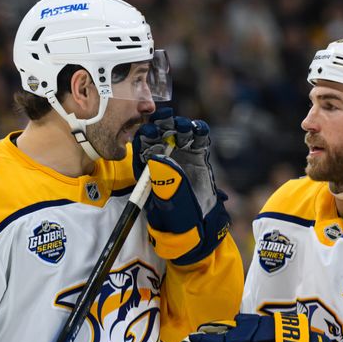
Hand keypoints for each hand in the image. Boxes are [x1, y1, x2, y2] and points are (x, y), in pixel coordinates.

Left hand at [132, 108, 229, 264]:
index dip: (145, 138)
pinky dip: (200, 131)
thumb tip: (159, 159)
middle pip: (160, 135)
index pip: (143, 148)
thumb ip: (163, 182)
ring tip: (184, 127)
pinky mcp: (198, 155)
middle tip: (166, 119)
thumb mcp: (166, 201)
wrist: (199, 223)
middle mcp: (164, 159)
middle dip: (163, 125)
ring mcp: (182, 155)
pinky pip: (199, 139)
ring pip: (179, 134)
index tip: (149, 132)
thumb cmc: (177, 216)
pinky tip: (199, 130)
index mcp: (149, 169)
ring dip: (181, 126)